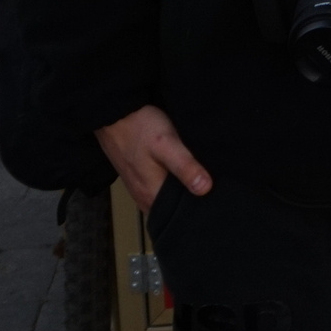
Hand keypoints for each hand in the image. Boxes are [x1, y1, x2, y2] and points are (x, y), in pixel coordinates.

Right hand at [97, 104, 211, 212]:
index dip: (200, 210)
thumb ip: (185, 167)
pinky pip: (159, 188)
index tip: (217, 202)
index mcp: (152, 196)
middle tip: (216, 190)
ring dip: (182, 192)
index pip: (181, 216)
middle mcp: (144, 198)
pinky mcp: (139, 177)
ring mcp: (140, 188)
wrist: (112, 114)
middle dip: (193, 201)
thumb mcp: (167, 144)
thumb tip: (206, 189)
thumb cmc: (140, 127)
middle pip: (174, 209)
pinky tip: (184, 172)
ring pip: (167, 198)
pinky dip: (172, 184)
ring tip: (204, 181)